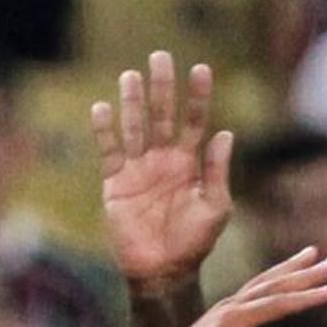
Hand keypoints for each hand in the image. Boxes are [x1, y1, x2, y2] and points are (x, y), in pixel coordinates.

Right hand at [93, 50, 239, 287]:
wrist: (163, 271)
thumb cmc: (194, 243)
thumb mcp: (215, 208)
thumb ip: (217, 171)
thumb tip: (225, 133)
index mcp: (190, 164)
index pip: (195, 122)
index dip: (197, 96)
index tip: (201, 69)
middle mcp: (163, 160)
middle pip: (162, 115)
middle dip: (162, 87)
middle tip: (161, 56)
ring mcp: (138, 169)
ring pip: (134, 127)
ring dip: (132, 101)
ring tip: (131, 75)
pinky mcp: (116, 183)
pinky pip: (109, 151)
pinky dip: (104, 130)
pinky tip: (102, 107)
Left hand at [145, 245, 326, 326]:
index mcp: (234, 318)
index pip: (277, 303)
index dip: (305, 296)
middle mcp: (232, 305)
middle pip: (273, 283)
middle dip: (304, 272)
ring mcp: (227, 306)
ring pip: (263, 280)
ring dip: (289, 267)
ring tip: (313, 254)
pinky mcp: (224, 311)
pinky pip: (254, 286)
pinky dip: (273, 276)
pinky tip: (281, 275)